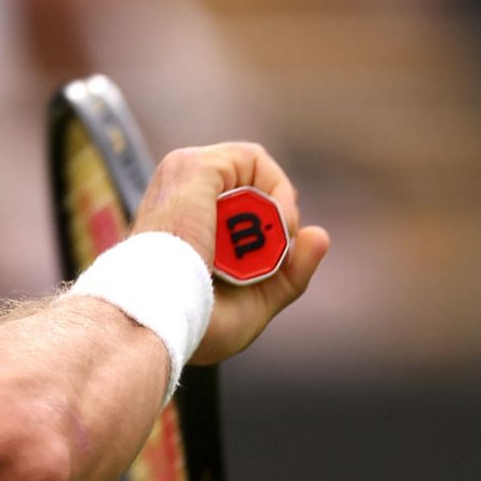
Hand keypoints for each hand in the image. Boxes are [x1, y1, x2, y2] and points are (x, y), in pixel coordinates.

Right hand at [130, 143, 331, 365]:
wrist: (161, 319)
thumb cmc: (196, 321)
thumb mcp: (256, 302)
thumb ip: (291, 271)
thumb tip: (320, 234)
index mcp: (180, 222)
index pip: (239, 203)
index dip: (268, 227)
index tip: (274, 260)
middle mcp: (178, 193)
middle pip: (250, 186)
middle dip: (277, 218)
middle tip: (278, 249)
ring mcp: (183, 175)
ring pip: (253, 168)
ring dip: (279, 204)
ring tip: (277, 237)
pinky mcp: (195, 167)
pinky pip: (252, 159)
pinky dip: (275, 189)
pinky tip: (274, 222)